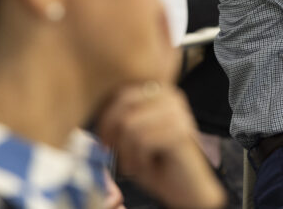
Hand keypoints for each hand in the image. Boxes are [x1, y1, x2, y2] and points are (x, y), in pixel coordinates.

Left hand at [97, 83, 225, 208]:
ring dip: (126, 151)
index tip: (104, 140)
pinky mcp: (180, 133)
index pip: (123, 94)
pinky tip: (147, 166)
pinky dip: (138, 160)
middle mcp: (172, 97)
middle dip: (113, 133)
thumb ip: (121, 117)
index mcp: (162, 92)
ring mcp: (178, 114)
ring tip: (135, 163)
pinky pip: (141, 142)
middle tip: (113, 152)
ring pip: (130, 125)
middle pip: (125, 105)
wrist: (187, 189)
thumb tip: (95, 109)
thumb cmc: (158, 164)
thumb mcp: (134, 135)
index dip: (107, 118)